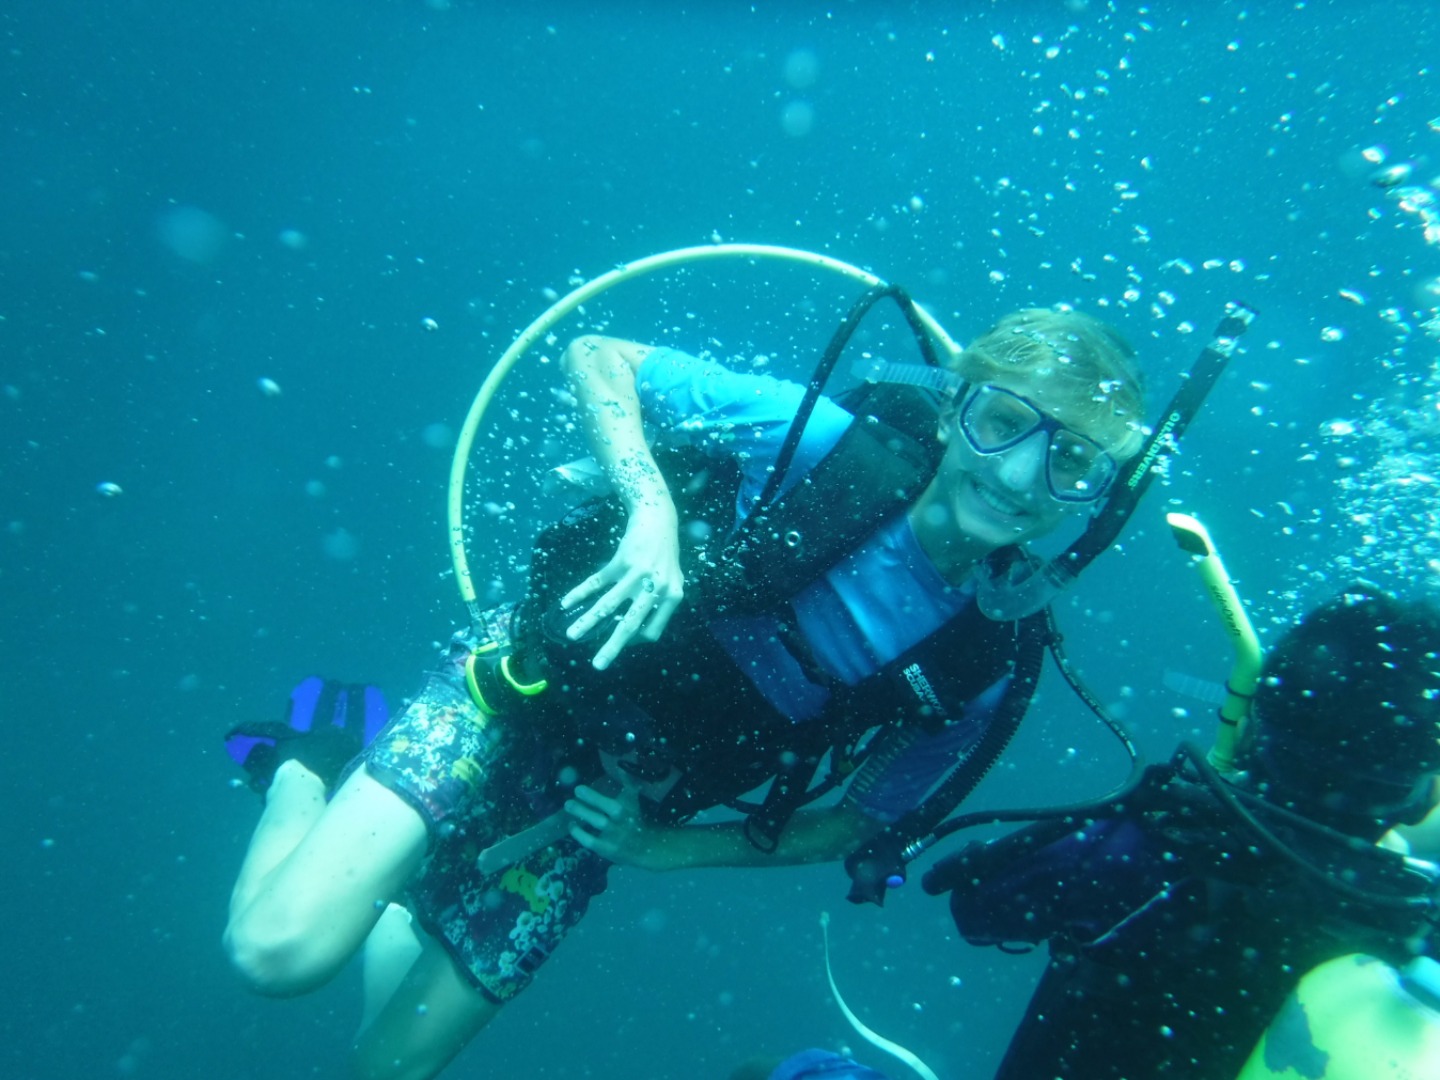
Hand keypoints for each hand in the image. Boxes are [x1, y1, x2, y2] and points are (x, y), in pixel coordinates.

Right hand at [560, 505, 683, 669]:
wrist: (658, 520)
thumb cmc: (665, 557)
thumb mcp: (672, 581)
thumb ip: (659, 606)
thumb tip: (636, 633)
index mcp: (672, 597)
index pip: (652, 631)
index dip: (636, 639)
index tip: (621, 638)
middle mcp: (655, 587)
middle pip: (630, 624)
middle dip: (613, 647)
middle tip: (598, 665)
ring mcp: (636, 574)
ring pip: (607, 605)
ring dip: (587, 622)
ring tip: (571, 635)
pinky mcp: (619, 561)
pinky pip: (596, 583)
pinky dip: (579, 593)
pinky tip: (566, 603)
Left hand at [565, 783, 676, 870]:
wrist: (643, 846)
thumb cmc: (633, 818)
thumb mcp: (632, 801)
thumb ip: (627, 784)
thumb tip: (620, 765)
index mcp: (629, 807)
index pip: (625, 794)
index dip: (613, 786)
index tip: (586, 784)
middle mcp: (623, 821)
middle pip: (611, 808)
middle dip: (594, 798)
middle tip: (577, 790)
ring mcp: (615, 836)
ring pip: (599, 823)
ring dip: (583, 813)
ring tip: (568, 804)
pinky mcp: (606, 849)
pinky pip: (590, 841)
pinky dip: (579, 833)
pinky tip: (571, 825)